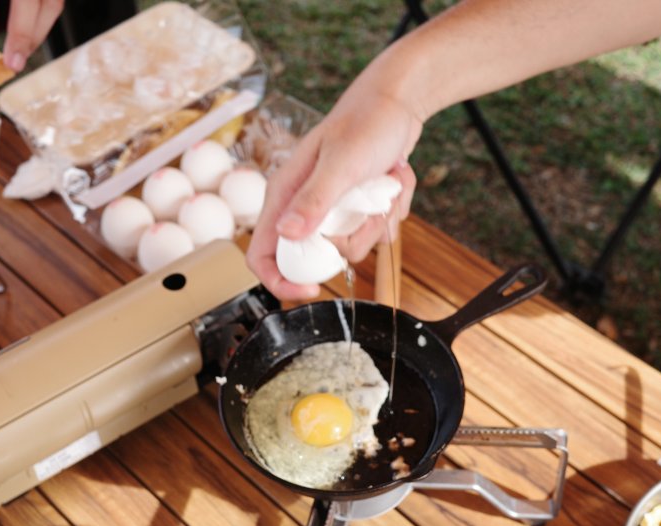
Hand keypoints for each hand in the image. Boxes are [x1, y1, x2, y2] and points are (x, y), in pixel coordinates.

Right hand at [247, 82, 421, 300]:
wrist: (398, 102)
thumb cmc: (365, 122)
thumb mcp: (340, 164)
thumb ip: (313, 200)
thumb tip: (285, 235)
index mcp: (284, 195)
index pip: (261, 254)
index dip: (280, 280)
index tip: (312, 288)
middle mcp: (302, 206)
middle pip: (317, 257)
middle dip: (351, 240)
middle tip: (367, 210)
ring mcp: (331, 209)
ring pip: (351, 246)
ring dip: (377, 220)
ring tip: (383, 185)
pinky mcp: (355, 208)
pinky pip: (374, 231)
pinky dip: (390, 209)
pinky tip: (391, 179)